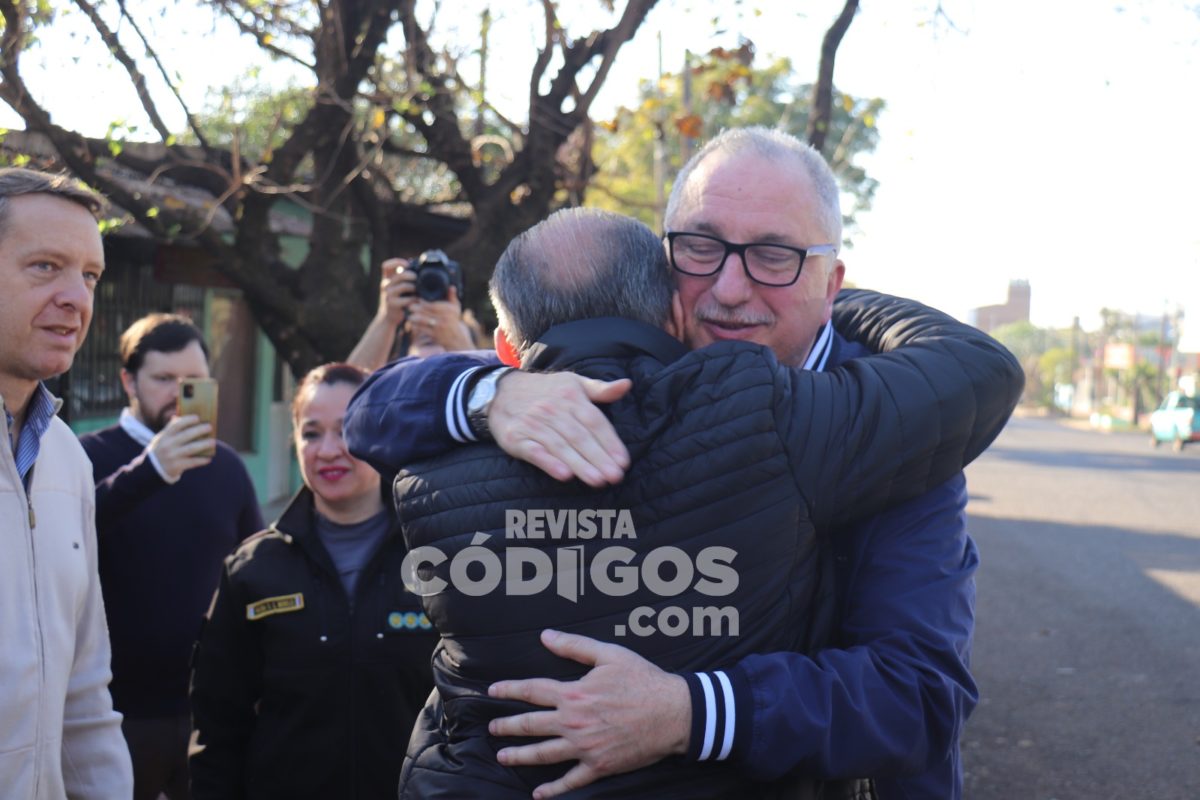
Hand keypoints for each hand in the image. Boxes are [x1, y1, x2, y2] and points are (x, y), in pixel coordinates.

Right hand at [147, 414, 214, 480]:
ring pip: (191, 448)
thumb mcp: (162, 437)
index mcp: (165, 436)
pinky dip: (201, 460)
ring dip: (203, 444)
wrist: (152, 468)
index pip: (176, 425)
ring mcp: (172, 456)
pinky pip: (192, 462)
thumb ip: (171, 428)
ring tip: (213, 442)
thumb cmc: (162, 448)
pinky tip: (209, 458)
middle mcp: (168, 445)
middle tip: (209, 427)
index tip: (197, 417)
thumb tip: (182, 416)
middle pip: (186, 435)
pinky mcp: (176, 466)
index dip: (187, 420)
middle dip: (199, 430)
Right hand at [376, 258, 417, 327]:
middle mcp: (385, 285)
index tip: (406, 264)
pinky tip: (417, 300)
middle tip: (418, 278)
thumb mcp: (397, 287)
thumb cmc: (398, 299)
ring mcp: (388, 294)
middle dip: (411, 275)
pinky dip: (415, 299)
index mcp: (387, 279)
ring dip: (415, 287)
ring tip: (419, 291)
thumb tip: (417, 265)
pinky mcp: (393, 304)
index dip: (397, 262)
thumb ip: (403, 277)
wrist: (389, 317)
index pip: (386, 266)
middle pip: (399, 275)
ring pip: (404, 286)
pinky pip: (407, 299)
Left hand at [405, 287, 474, 352]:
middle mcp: (445, 319)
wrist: (456, 338)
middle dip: (417, 309)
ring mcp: (439, 328)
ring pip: (423, 321)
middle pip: (426, 312)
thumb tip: (451, 286)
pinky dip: (416, 326)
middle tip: (410, 306)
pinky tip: (412, 323)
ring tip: (409, 314)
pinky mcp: (434, 335)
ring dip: (414, 317)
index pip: (433, 305)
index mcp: (449, 311)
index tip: (417, 299)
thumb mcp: (456, 308)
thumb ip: (452, 297)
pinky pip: (422, 329)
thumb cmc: (453, 320)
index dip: (424, 302)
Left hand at [488, 630, 690, 798]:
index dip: (509, 690)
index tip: (493, 691)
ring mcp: (585, 747)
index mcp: (573, 693)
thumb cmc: (643, 680)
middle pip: (530, 725)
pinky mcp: (599, 765)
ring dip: (519, 756)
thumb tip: (546, 636)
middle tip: (492, 728)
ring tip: (502, 756)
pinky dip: (553, 789)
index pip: (532, 690)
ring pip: (543, 754)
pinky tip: (539, 794)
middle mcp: (573, 722)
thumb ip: (575, 645)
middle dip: (507, 726)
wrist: (673, 713)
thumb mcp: (609, 654)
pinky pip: (571, 780)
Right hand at [489, 372, 631, 486]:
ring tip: (597, 481)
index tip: (623, 461)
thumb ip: (601, 389)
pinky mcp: (516, 437)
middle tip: (615, 477)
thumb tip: (627, 385)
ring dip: (580, 465)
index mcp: (571, 396)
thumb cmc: (546, 391)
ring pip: (561, 446)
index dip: (610, 442)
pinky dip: (549, 463)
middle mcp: (553, 409)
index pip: (595, 422)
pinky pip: (534, 452)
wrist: (500, 391)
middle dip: (599, 458)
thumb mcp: (573, 383)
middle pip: (580, 437)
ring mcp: (533, 424)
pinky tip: (564, 475)